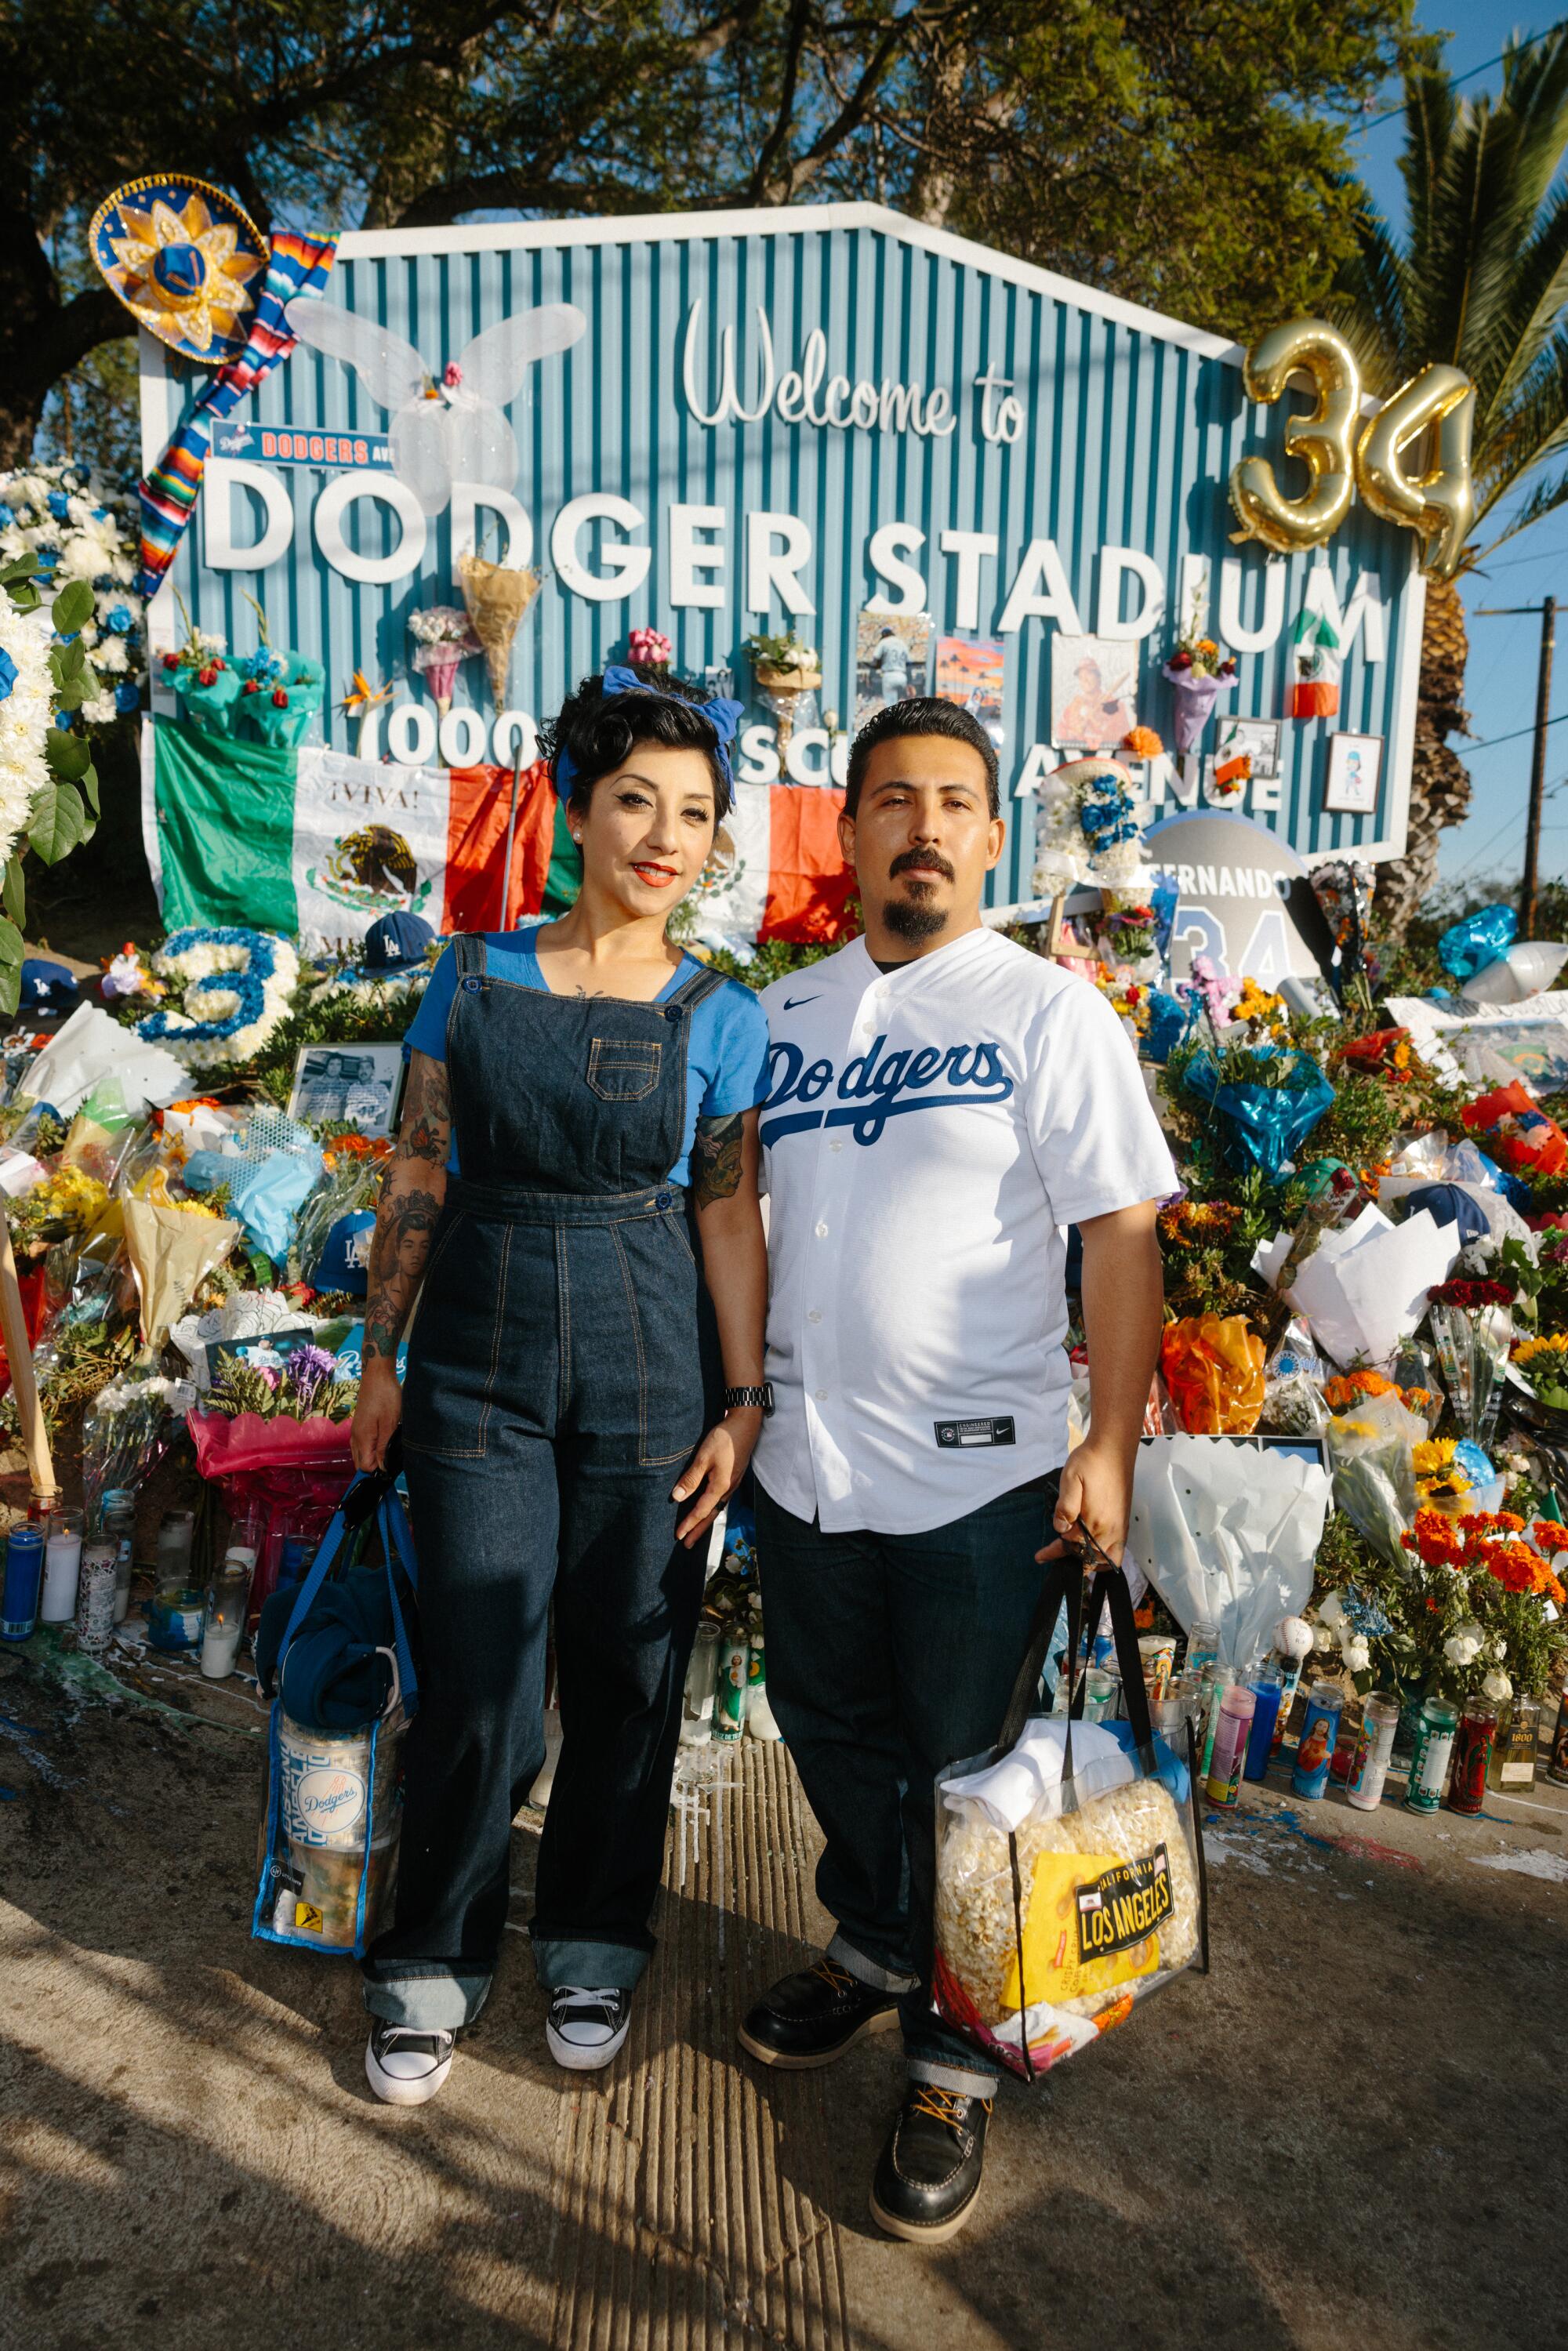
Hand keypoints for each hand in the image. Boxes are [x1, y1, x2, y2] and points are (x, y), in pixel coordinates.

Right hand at [351, 1357, 402, 1472]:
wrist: (377, 1375)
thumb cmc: (385, 1396)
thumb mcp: (389, 1424)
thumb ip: (383, 1448)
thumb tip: (382, 1468)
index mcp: (362, 1438)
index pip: (365, 1467)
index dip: (379, 1469)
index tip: (392, 1463)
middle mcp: (355, 1437)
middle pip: (360, 1463)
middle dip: (374, 1466)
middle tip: (391, 1459)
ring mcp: (356, 1430)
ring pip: (360, 1454)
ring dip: (372, 1457)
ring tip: (388, 1451)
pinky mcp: (360, 1424)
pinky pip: (361, 1444)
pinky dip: (370, 1448)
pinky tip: (383, 1442)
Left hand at [672, 1406, 761, 1548]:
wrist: (746, 1424)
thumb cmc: (724, 1439)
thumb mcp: (704, 1457)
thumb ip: (691, 1478)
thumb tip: (678, 1497)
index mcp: (721, 1486)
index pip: (701, 1510)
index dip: (689, 1524)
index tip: (678, 1536)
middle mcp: (729, 1488)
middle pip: (711, 1514)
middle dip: (698, 1530)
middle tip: (687, 1544)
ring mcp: (733, 1483)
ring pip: (717, 1507)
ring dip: (706, 1521)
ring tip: (696, 1531)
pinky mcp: (734, 1477)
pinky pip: (721, 1499)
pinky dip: (712, 1508)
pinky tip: (708, 1508)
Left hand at [1036, 1439, 1133, 1567]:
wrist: (1114, 1448)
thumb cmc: (1090, 1462)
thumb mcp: (1070, 1479)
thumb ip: (1065, 1507)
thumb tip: (1061, 1529)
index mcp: (1094, 1521)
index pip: (1071, 1546)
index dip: (1054, 1551)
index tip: (1040, 1556)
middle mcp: (1110, 1530)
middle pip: (1088, 1557)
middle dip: (1070, 1559)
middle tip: (1052, 1555)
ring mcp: (1120, 1527)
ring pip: (1106, 1559)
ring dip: (1090, 1562)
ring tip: (1074, 1557)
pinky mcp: (1124, 1522)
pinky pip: (1118, 1551)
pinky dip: (1106, 1558)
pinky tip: (1094, 1551)